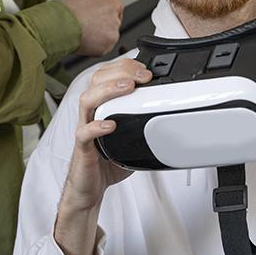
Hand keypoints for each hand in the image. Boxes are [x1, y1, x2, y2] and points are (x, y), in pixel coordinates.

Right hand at [54, 60, 151, 254]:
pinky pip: (84, 133)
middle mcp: (91, 114)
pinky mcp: (82, 148)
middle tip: (142, 76)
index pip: (107, 75)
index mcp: (101, 107)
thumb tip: (173, 120)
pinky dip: (96, 126)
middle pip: (96, 81)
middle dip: (120, 72)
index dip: (125, 67)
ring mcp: (85, 129)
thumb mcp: (131, 138)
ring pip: (87, 100)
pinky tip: (110, 124)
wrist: (89, 187)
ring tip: (128, 88)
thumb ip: (145, 125)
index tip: (145, 70)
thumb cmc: (106, 162)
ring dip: (108, 91)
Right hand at [58, 0, 124, 55]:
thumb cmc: (62, 12)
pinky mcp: (111, 40)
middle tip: (88, 30)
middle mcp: (112, 8)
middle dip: (103, 27)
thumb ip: (92, 5)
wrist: (60, 24)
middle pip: (114, 21)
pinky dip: (96, 48)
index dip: (104, 16)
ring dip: (100, 38)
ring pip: (110, 35)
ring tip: (83, 35)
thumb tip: (93, 14)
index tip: (97, 21)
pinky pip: (105, 47)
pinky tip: (84, 42)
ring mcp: (113, 25)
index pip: (114, 7)